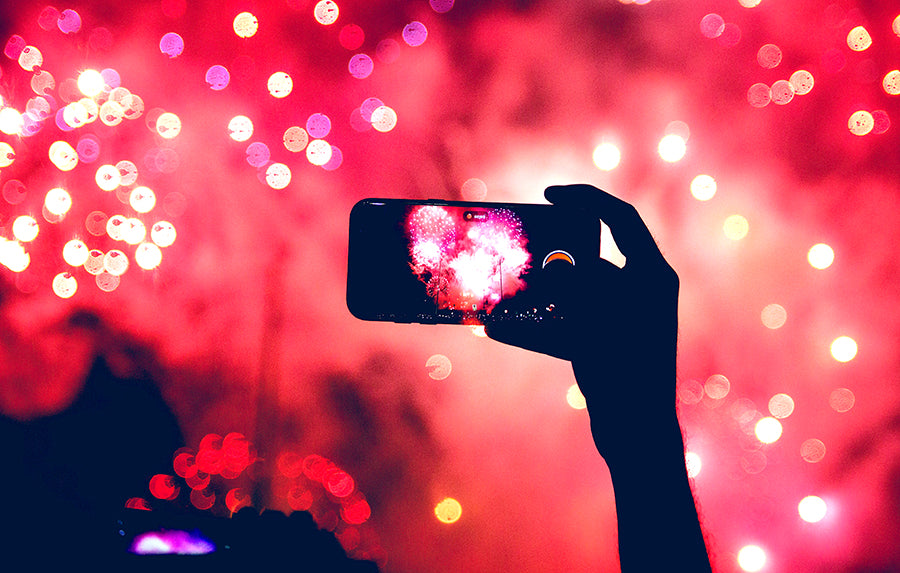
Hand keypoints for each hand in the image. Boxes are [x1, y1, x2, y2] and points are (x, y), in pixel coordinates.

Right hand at [486, 184, 680, 459]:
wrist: (636, 433)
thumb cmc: (626, 375)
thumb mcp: (597, 321)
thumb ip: (576, 284)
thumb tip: (555, 265)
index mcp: (652, 275)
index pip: (621, 218)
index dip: (586, 198)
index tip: (549, 194)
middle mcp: (642, 290)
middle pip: (593, 253)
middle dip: (557, 251)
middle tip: (524, 246)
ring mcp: (625, 316)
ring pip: (578, 288)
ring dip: (545, 287)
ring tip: (510, 288)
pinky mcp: (607, 339)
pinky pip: (572, 317)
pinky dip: (544, 319)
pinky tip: (507, 326)